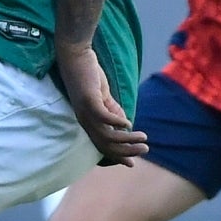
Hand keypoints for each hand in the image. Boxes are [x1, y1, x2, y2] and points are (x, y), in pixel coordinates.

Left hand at [55, 43, 147, 166]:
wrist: (76, 56)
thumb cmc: (88, 76)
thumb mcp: (103, 97)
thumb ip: (113, 110)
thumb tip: (125, 125)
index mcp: (88, 121)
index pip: (102, 145)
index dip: (117, 156)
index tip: (132, 164)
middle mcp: (84, 120)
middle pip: (105, 144)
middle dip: (126, 151)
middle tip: (144, 150)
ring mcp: (85, 111)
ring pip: (106, 134)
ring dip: (126, 139)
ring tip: (143, 138)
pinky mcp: (88, 100)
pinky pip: (103, 117)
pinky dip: (116, 123)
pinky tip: (129, 124)